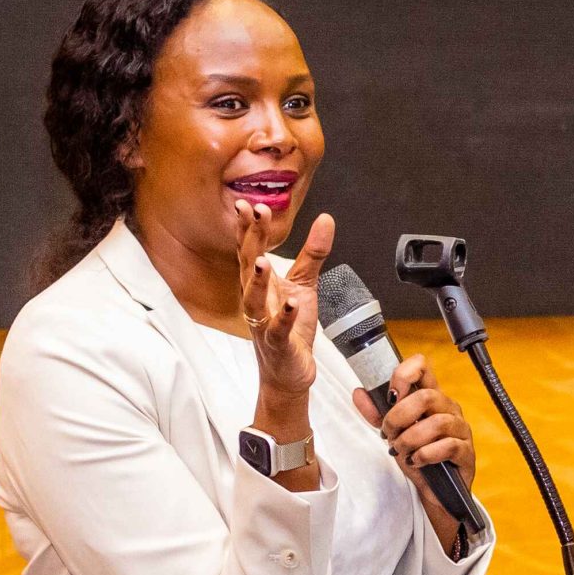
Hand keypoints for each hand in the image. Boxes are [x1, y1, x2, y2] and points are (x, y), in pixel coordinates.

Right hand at [237, 205, 334, 411]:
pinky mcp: (278, 344)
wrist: (290, 371)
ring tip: (261, 260)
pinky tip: (292, 303)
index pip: (250, 250)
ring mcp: (264, 323)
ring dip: (256, 280)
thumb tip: (326, 219)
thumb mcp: (305, 284)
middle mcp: (257, 300)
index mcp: (260, 283)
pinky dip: (284, 316)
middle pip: (248, 266)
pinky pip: (278, 329)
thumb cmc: (292, 327)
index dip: (249, 227)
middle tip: (255, 213)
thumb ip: (313, 253)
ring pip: (253, 299)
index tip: (249, 203)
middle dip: (250, 240)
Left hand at [354, 355, 477, 545]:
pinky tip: (416, 461)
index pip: (423, 367)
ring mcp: (460, 430)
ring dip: (410, 438)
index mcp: (431, 398)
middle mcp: (448, 409)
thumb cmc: (418, 457)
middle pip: (427, 396)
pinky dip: (425, 454)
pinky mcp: (466, 452)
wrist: (435, 492)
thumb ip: (377, 414)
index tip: (391, 394)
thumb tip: (359, 393)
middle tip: (389, 434)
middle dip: (400, 416)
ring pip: (437, 423)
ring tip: (401, 451)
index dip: (405, 374)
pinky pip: (448, 446)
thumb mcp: (393, 433)